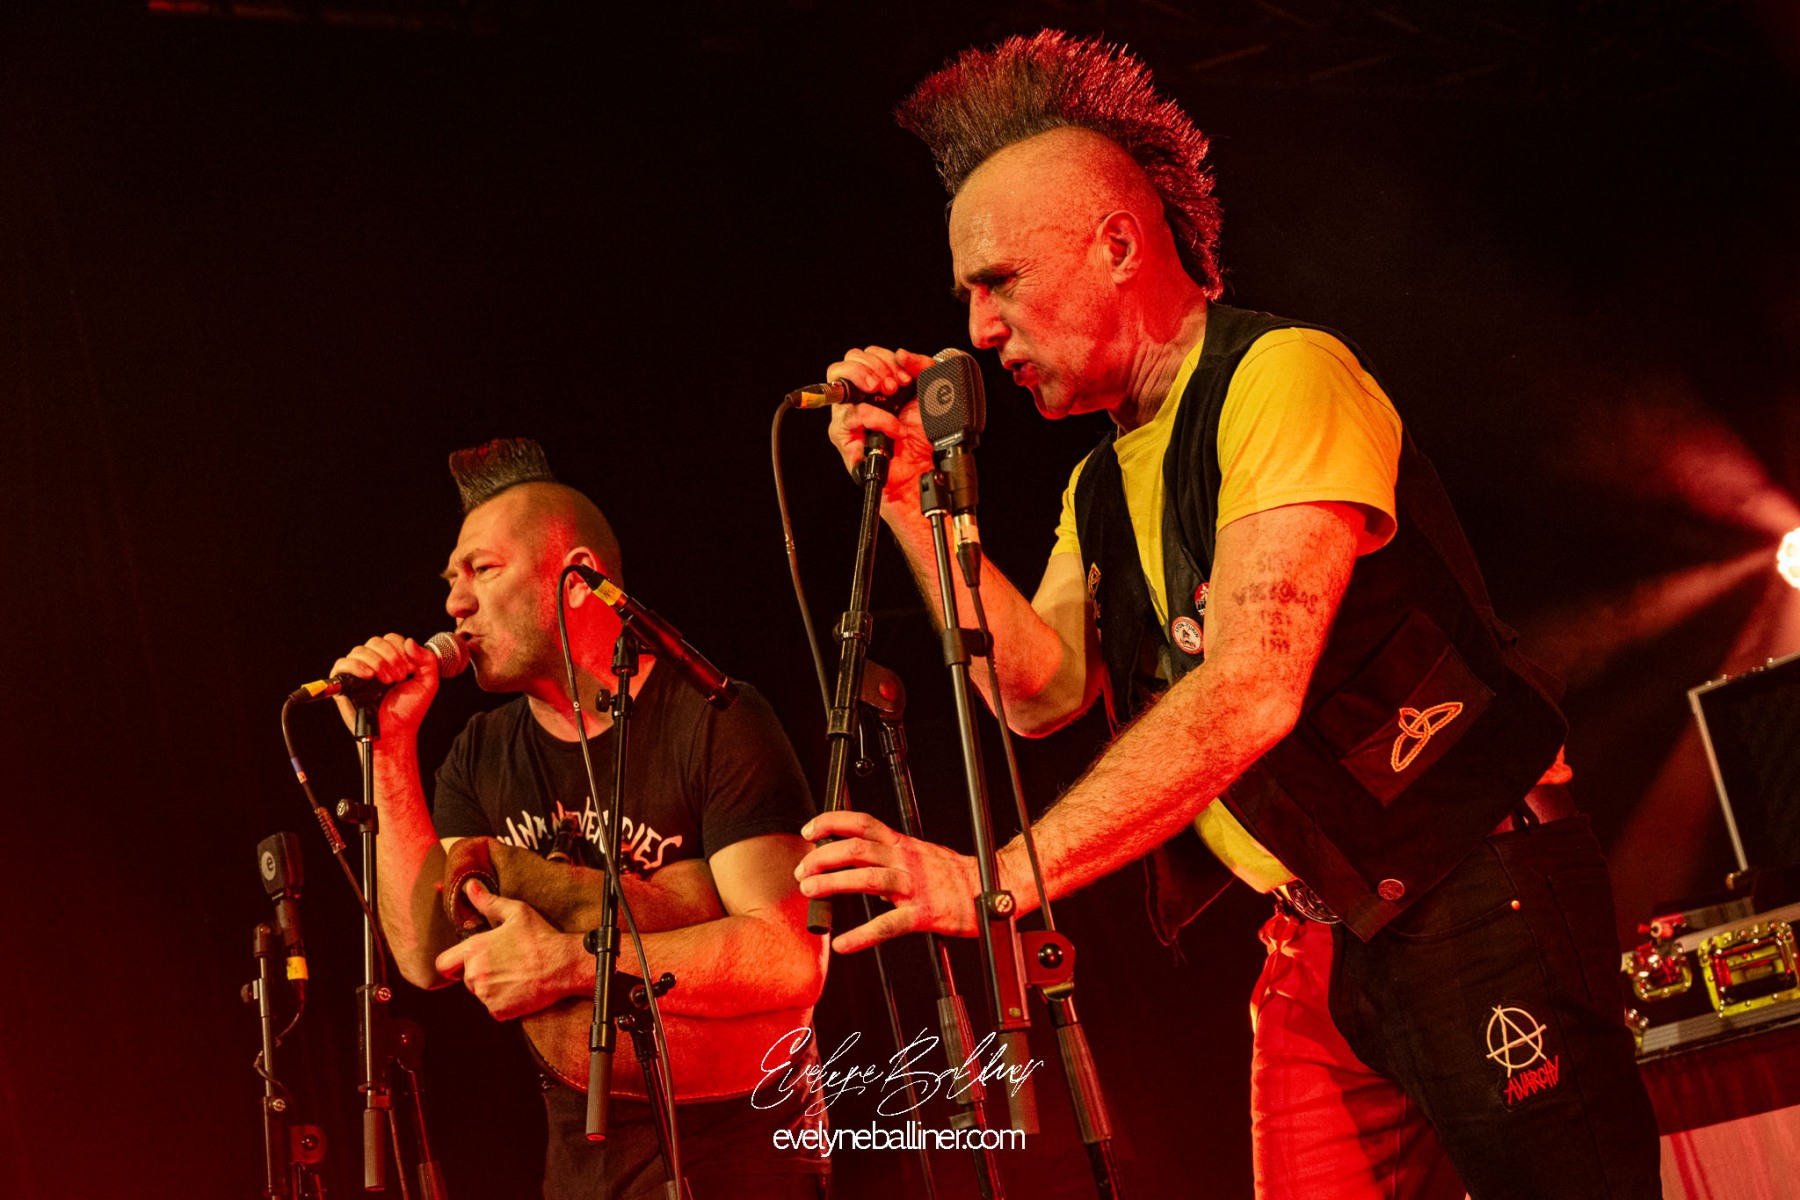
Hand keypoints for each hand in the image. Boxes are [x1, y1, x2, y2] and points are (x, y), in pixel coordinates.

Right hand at [329, 633, 440, 738]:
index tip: (409, 669)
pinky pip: (342, 664)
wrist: (395, 731)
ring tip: (387, 681)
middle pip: (375, 641)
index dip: (400, 649)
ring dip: (377, 662)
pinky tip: (368, 675)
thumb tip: (409, 641)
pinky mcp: (345, 683)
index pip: (391, 639)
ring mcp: (358, 672)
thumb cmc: (409, 710)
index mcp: (391, 660)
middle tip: (399, 677)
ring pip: (359, 650)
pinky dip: (355, 665)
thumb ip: (426, 660)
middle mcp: (374, 663)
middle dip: (390, 657)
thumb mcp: (427, 683)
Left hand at [433, 880, 583, 1020]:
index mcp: (473, 949)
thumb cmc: (540, 937)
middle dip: (481, 974)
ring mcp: (485, 995)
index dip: (452, 964)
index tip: (463, 964)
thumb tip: (469, 887)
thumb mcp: (516, 912)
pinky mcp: (499, 1011)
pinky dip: (505, 1002)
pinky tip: (520, 989)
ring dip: (493, 988)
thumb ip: (488, 902)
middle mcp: (474, 974)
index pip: (443, 964)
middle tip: (505, 965)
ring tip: (515, 976)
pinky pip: (495, 1008)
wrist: (563, 965)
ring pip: (481, 993)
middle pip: (466, 979)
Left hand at [794, 811, 981, 952]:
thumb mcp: (919, 852)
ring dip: (835, 883)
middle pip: (858, 849)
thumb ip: (890, 854)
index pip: (863, 824)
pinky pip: (889, 925)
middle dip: (824, 857)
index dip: (833, 823)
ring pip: (869, 878)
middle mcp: (905, 860)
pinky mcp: (924, 914)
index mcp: (903, 844)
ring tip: (811, 892)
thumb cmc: (954, 874)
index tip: (810, 830)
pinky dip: (863, 935)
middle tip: (803, 871)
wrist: (993, 887)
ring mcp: (914, 887)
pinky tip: (844, 943)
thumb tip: (857, 859)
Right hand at [824, 345, 938, 506]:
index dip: (884, 359)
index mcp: (874, 386)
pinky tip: (894, 427)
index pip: (863, 356)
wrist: (922, 470)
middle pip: (846, 362)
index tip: (904, 376)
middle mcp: (857, 398)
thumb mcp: (929, 393)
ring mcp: (847, 416)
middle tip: (895, 385)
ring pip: (841, 383)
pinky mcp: (843, 436)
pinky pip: (853, 415)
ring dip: (872, 382)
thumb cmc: (922, 437)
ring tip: (893, 395)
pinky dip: (878, 417)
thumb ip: (922, 366)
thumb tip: (903, 355)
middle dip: (874, 366)